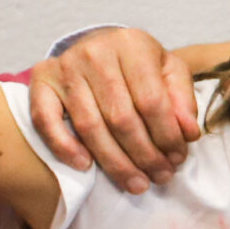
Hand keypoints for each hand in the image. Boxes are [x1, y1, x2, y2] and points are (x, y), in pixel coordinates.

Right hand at [28, 28, 200, 192]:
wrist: (98, 45)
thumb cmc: (139, 64)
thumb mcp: (169, 71)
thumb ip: (182, 100)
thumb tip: (189, 134)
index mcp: (132, 45)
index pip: (152, 101)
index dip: (167, 136)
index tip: (178, 159)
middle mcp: (95, 53)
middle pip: (121, 118)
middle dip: (144, 155)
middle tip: (160, 177)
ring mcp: (65, 67)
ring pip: (89, 126)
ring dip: (114, 162)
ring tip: (136, 183)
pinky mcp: (41, 80)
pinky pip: (46, 120)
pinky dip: (64, 146)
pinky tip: (85, 166)